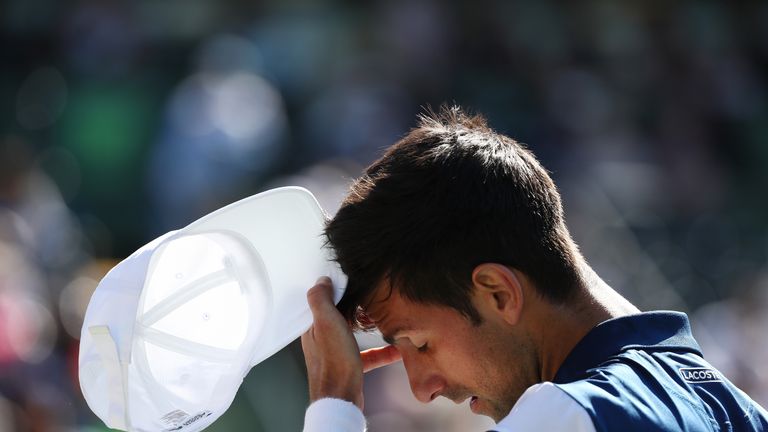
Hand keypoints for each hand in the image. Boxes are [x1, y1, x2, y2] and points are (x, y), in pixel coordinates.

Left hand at [301, 277, 401, 409]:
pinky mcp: (349, 367)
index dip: (336, 292)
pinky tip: (395, 350)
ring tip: (385, 321)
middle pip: (340, 318)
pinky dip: (381, 351)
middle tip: (373, 301)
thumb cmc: (333, 363)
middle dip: (356, 309)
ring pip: (354, 336)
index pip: (323, 303)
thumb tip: (321, 282)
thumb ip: (321, 300)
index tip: (352, 283)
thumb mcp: (326, 322)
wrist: (341, 398)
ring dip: (371, 329)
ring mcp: (336, 354)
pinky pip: (367, 355)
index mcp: (313, 327)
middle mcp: (322, 340)